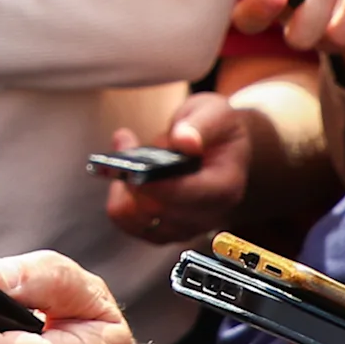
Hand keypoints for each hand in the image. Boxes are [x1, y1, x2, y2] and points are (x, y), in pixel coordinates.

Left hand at [104, 99, 250, 245]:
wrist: (222, 150)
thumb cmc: (220, 132)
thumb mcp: (217, 113)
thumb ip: (202, 125)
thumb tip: (184, 141)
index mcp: (224, 188)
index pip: (189, 196)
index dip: (159, 186)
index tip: (136, 169)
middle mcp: (206, 215)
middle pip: (159, 211)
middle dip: (135, 180)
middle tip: (125, 143)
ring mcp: (185, 227)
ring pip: (138, 221)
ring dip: (124, 190)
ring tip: (122, 159)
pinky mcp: (164, 230)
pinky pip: (130, 223)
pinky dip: (120, 200)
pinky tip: (122, 175)